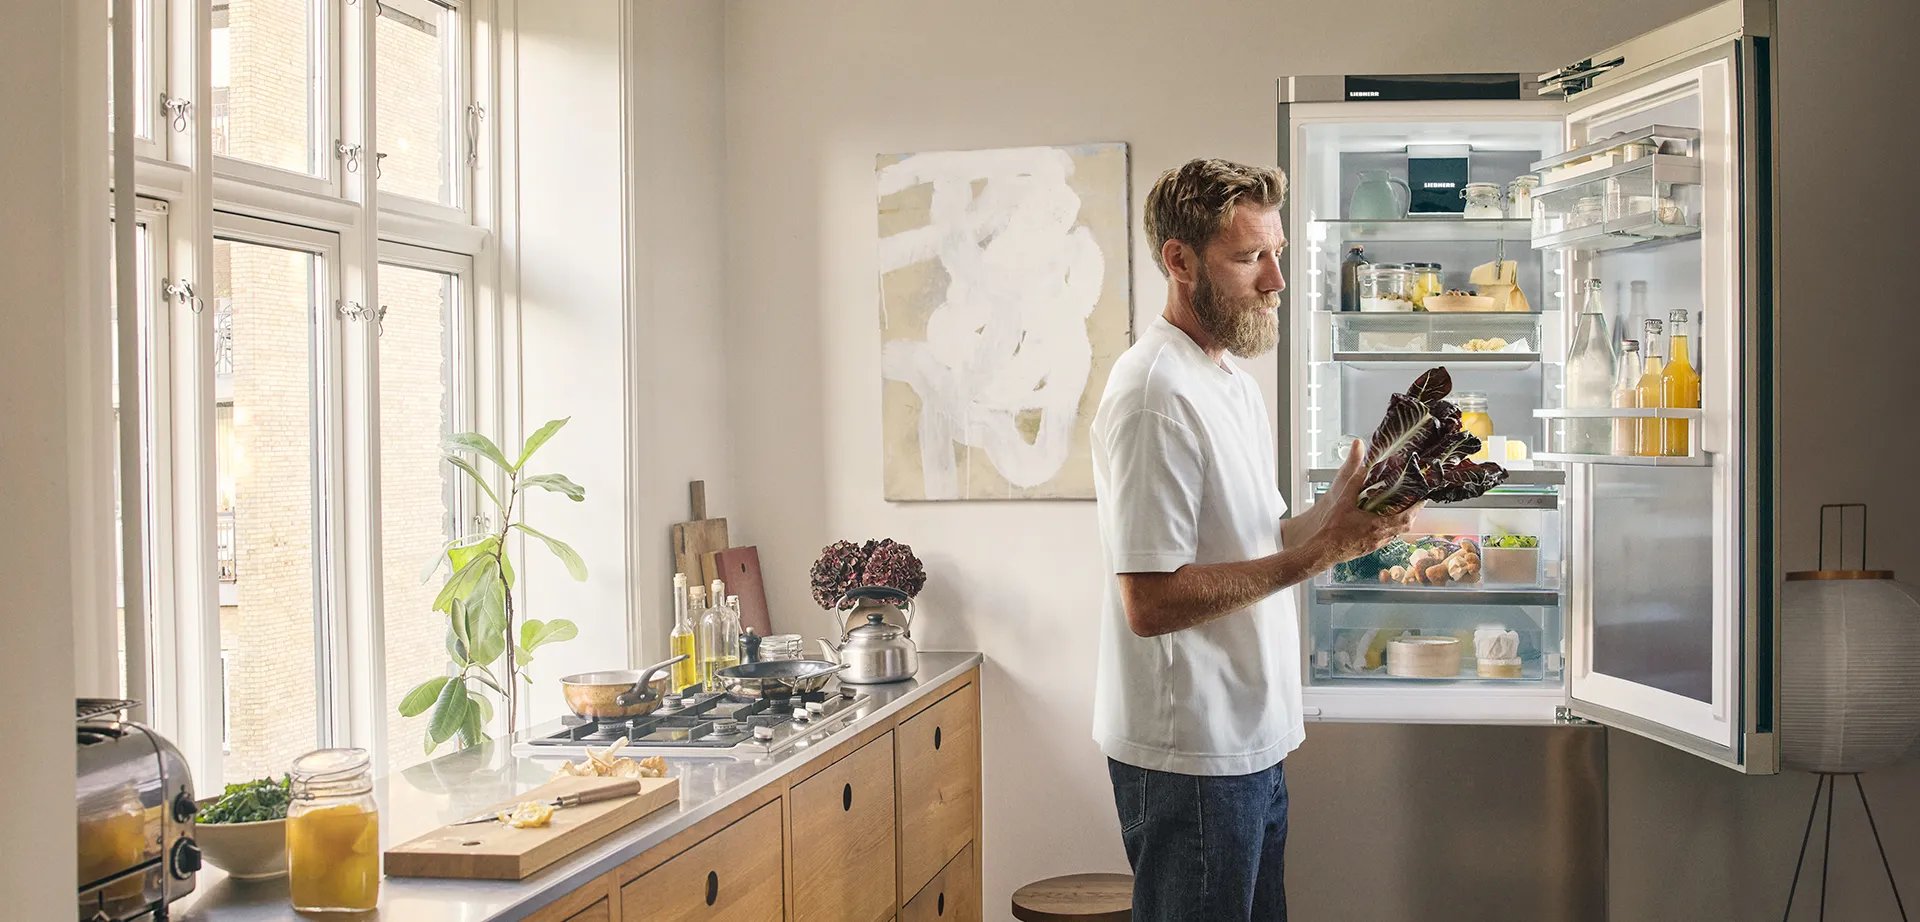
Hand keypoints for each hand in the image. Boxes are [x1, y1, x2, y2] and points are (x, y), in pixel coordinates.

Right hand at [1308, 440, 1420, 565]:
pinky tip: (1379, 521)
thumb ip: (1355, 482)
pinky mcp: (1368, 548)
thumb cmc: (1331, 531)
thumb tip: (1362, 466)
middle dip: (1411, 513)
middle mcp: (1380, 537)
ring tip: (1399, 509)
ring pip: (1395, 533)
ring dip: (1399, 521)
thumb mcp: (1343, 501)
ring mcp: (1374, 545)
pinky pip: (1384, 538)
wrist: (1321, 551)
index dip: (1417, 508)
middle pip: (1404, 526)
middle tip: (1413, 502)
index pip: (1407, 518)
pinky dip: (1388, 528)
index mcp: (1378, 526)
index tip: (1422, 498)